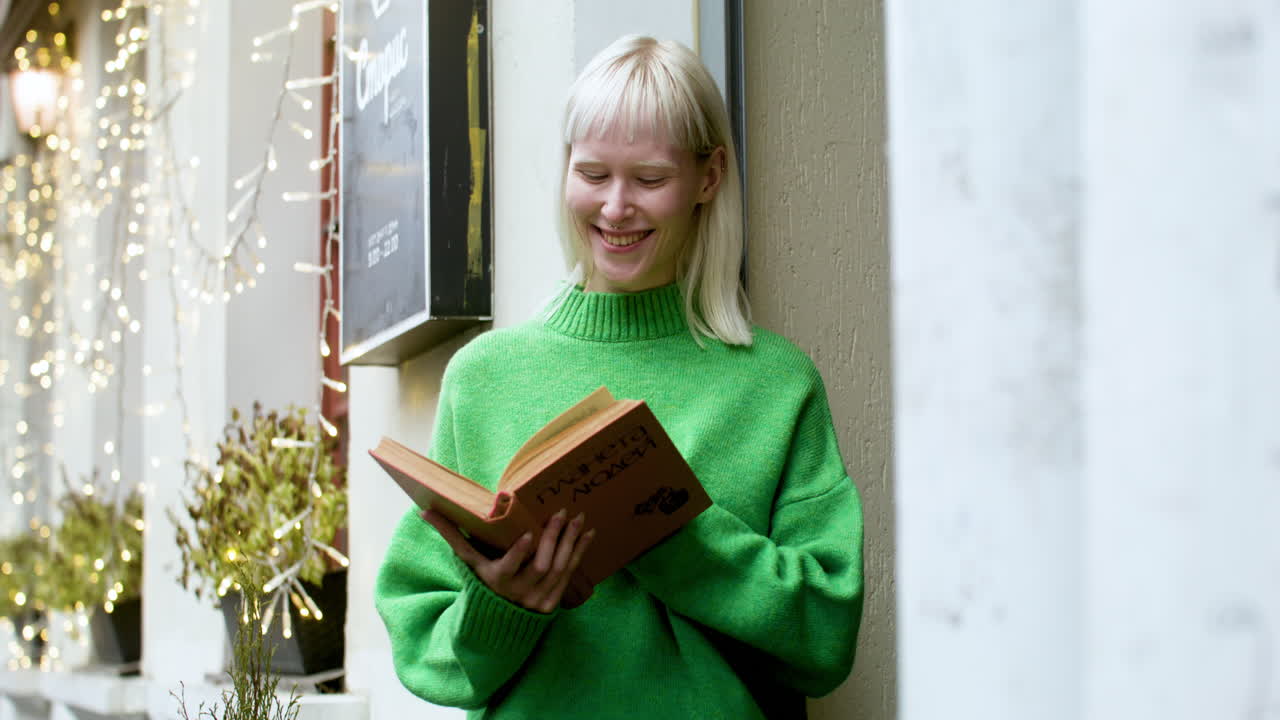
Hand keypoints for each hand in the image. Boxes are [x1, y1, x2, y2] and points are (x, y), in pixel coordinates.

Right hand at [421, 508, 595, 613]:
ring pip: (558, 568)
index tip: (529, 535)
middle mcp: (518, 593)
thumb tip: (424, 511)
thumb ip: (450, 534)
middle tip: (561, 512)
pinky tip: (587, 534)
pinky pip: (569, 575)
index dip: (519, 554)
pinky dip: (579, 553)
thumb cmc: (481, 579)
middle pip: (541, 566)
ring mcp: (537, 599)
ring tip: (577, 518)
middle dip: (553, 539)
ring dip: (569, 542)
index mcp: (496, 580)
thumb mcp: (467, 560)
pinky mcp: (552, 602)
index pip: (508, 568)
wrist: (497, 620)